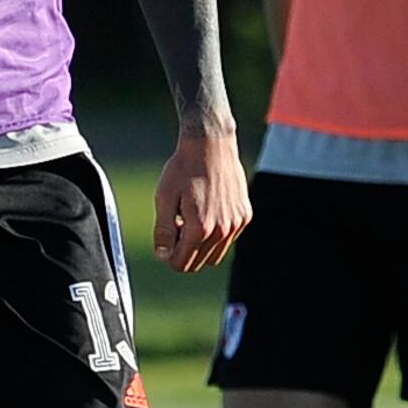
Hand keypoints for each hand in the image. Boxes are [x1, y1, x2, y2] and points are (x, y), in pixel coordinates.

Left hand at [151, 130, 248, 274]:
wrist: (211, 144)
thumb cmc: (183, 169)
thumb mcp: (164, 198)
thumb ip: (163, 231)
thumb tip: (163, 257)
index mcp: (200, 228)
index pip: (181, 264)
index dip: (168, 256)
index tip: (164, 240)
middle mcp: (222, 230)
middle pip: (198, 263)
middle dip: (184, 251)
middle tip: (176, 226)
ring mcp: (236, 223)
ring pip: (214, 255)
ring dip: (200, 245)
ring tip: (190, 219)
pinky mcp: (245, 215)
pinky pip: (227, 239)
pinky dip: (215, 234)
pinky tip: (206, 210)